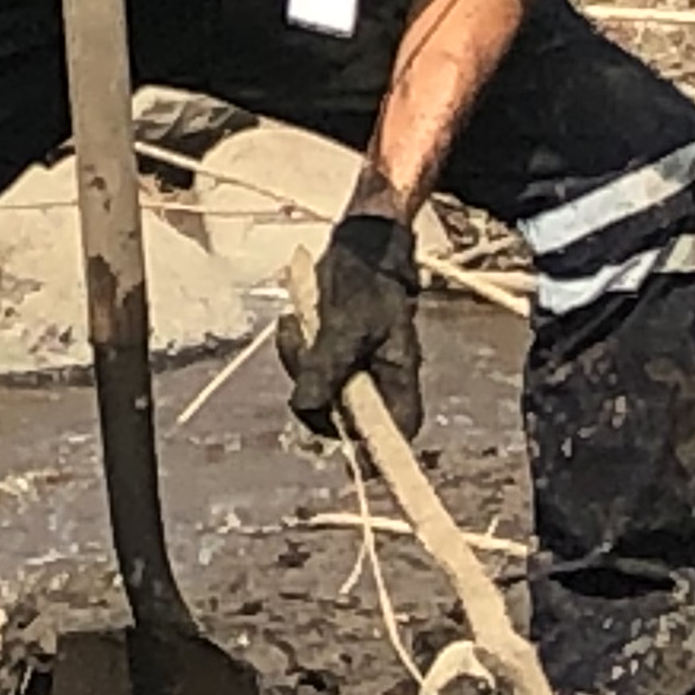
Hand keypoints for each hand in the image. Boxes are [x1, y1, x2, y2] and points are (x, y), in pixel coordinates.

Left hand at [282, 208, 424, 436]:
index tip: (341, 445)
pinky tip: (296, 323)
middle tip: (302, 351)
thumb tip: (307, 409)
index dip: (374, 448)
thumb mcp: (346, 326)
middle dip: (316, 390)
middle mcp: (381, 380)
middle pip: (348, 417)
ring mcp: (359, 370)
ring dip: (300, 364)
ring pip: (323, 393)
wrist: (360, 245)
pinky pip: (312, 371)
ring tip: (297, 326)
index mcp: (398, 378)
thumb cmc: (367, 281)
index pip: (397, 431)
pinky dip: (299, 351)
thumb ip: (326, 370)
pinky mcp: (339, 357)